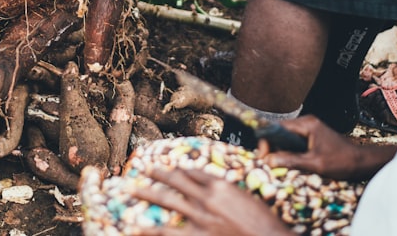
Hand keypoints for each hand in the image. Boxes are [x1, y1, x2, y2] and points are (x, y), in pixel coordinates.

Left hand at [129, 168, 292, 235]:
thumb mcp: (250, 201)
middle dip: (158, 174)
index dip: (180, 169)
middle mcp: (208, 198)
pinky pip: (168, 233)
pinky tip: (135, 229)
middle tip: (143, 168)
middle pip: (176, 181)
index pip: (195, 172)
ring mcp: (201, 219)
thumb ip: (232, 194)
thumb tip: (220, 190)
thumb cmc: (265, 225)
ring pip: (167, 201)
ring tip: (131, 189)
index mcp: (222, 186)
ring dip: (147, 193)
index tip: (171, 167)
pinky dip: (150, 231)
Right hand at [264, 115, 385, 180]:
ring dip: (281, 149)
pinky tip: (289, 161)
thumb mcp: (314, 164)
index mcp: (307, 124)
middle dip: (272, 146)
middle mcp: (306, 122)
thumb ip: (291, 160)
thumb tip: (268, 161)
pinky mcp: (312, 136)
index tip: (263, 157)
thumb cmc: (341, 161)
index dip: (267, 141)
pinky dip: (289, 150)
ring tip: (277, 163)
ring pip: (286, 137)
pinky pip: (294, 141)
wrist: (362, 162)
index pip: (278, 128)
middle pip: (280, 131)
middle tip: (268, 162)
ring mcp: (310, 128)